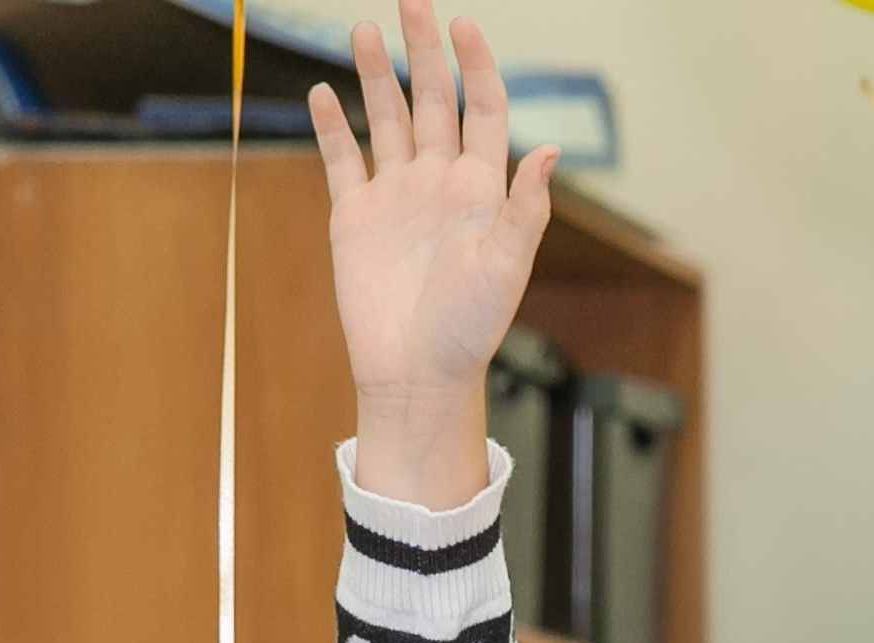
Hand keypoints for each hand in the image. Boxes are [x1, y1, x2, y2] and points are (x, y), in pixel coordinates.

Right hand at [308, 4, 558, 507]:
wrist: (416, 376)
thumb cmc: (468, 333)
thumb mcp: (507, 270)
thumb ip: (526, 210)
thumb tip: (551, 150)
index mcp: (479, 190)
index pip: (481, 109)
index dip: (475, 65)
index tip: (463, 24)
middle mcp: (437, 183)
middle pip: (430, 98)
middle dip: (422, 48)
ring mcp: (394, 196)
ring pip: (385, 118)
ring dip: (375, 73)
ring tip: (361, 29)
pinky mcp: (355, 217)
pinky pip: (342, 160)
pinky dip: (331, 126)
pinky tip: (322, 92)